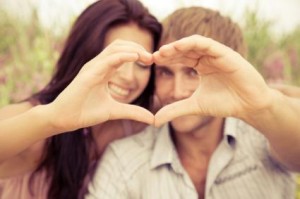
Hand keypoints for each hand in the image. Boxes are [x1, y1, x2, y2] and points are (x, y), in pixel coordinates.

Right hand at [49, 40, 153, 131]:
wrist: (64, 119)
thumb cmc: (85, 112)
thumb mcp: (115, 111)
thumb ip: (132, 112)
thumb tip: (151, 119)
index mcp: (104, 71)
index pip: (122, 53)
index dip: (138, 53)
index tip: (152, 61)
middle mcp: (98, 65)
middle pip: (120, 46)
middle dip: (138, 48)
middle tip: (152, 57)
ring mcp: (92, 68)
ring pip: (115, 48)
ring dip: (133, 49)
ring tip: (147, 57)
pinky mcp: (88, 74)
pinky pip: (108, 59)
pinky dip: (123, 56)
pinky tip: (135, 57)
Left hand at [153, 35, 273, 125]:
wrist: (248, 106)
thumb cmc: (225, 103)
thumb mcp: (194, 106)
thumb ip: (175, 110)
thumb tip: (154, 121)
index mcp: (201, 66)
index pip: (181, 57)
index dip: (166, 58)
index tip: (151, 62)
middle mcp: (208, 58)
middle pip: (185, 49)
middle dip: (169, 51)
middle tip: (153, 56)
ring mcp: (217, 54)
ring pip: (194, 44)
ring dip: (178, 45)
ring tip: (163, 51)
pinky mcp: (227, 54)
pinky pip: (208, 44)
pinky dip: (193, 43)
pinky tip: (179, 46)